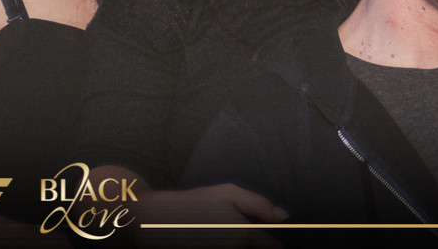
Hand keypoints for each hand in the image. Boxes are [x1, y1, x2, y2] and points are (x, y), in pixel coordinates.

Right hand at [137, 184, 286, 245]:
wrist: (154, 220)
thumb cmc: (192, 203)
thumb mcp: (227, 193)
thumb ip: (259, 205)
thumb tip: (283, 216)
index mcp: (242, 234)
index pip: (273, 248)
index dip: (277, 245)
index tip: (277, 242)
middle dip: (258, 246)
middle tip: (245, 236)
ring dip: (245, 248)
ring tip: (229, 237)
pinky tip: (221, 241)